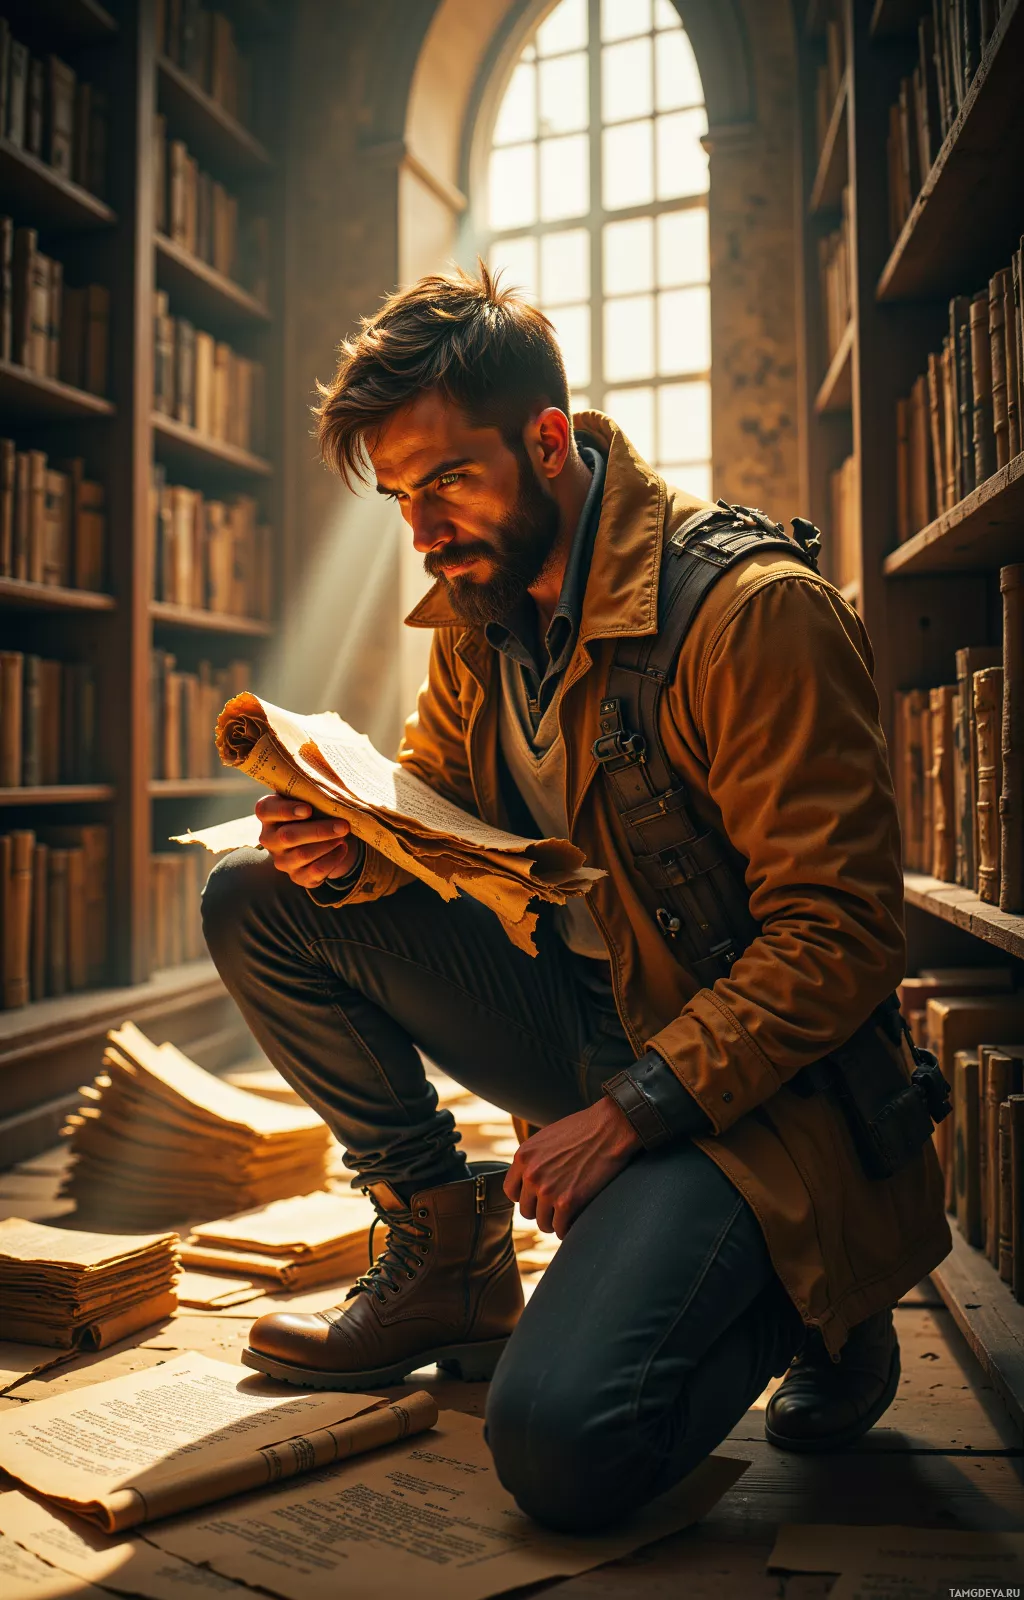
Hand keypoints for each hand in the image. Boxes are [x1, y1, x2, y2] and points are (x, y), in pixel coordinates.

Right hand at [256, 795, 357, 887]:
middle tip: (343, 825)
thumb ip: (313, 790)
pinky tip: (343, 848)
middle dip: (319, 831)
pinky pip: (314, 871)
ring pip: (302, 855)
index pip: (266, 810)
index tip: (308, 809)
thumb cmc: (315, 811)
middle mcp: (269, 839)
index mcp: (268, 814)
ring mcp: (281, 860)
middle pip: (288, 836)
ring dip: (327, 844)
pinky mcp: (297, 876)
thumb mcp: (310, 798)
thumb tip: (331, 780)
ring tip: (343, 835)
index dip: (286, 810)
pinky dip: (332, 859)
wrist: (322, 838)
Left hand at [504, 1097, 641, 1239]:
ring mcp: (548, 1190)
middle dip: (541, 1210)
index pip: (511, 1192)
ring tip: (566, 1215)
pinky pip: (560, 1228)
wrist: (609, 1128)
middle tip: (556, 1207)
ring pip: (542, 1222)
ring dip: (554, 1222)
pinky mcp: (568, 1202)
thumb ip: (534, 1159)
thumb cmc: (583, 1130)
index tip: (538, 1197)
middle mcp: (531, 1174)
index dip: (526, 1197)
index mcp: (523, 1157)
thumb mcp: (547, 1138)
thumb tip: (530, 1180)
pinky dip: (567, 1228)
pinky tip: (575, 1222)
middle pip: (526, 1210)